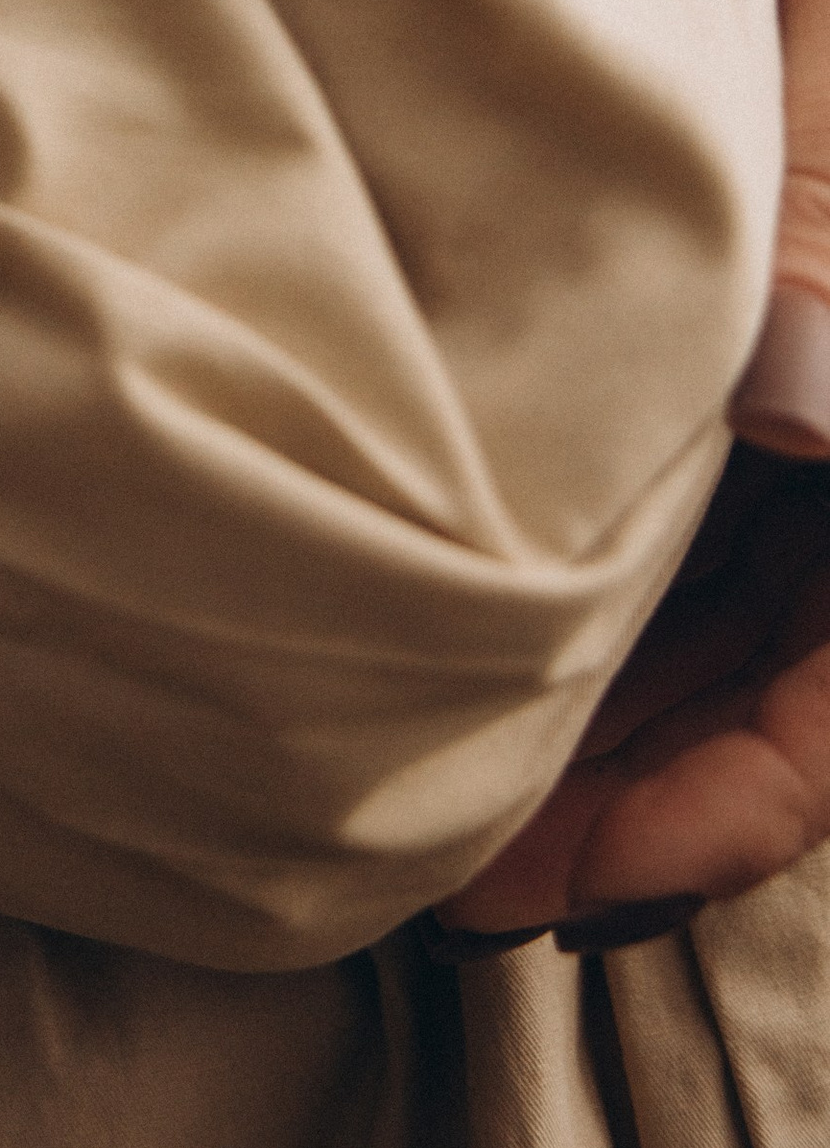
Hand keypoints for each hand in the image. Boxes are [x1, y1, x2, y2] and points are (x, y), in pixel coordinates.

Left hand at [433, 0, 829, 948]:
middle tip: (377, 817)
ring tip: (363, 701)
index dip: (702, 821)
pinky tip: (416, 532)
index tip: (522, 873)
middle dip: (593, 773)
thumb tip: (801, 405)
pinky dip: (559, 530)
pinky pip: (667, 463)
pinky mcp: (743, 274)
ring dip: (563, 666)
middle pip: (765, 680)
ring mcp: (809, 337)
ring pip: (702, 591)